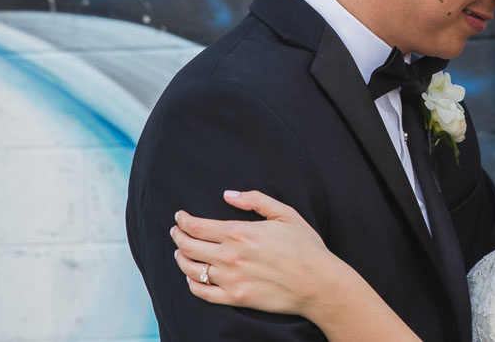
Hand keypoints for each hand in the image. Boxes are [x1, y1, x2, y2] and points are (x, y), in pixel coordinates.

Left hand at [171, 190, 343, 317]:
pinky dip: (191, 283)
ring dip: (180, 258)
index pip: (197, 226)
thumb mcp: (285, 214)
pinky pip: (202, 292)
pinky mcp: (236, 298)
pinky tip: (192, 277)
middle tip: (175, 231)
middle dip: (177, 236)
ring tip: (180, 252)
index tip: (180, 216)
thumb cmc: (305, 247)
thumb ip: (255, 200)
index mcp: (240, 233)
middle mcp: (230, 256)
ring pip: (190, 269)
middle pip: (188, 246)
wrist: (318, 283)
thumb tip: (228, 195)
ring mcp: (231, 279)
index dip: (183, 220)